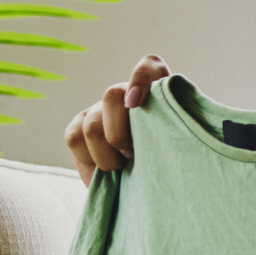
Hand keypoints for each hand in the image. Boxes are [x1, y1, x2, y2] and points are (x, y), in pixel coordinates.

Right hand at [64, 54, 171, 185]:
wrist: (147, 187)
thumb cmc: (168, 167)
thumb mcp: (180, 151)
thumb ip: (176, 133)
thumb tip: (169, 131)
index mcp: (157, 94)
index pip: (149, 67)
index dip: (141, 79)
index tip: (136, 103)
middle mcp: (126, 96)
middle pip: (112, 95)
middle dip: (121, 134)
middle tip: (133, 154)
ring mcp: (99, 110)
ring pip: (92, 125)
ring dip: (109, 155)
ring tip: (124, 167)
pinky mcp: (77, 128)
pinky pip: (75, 137)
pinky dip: (91, 158)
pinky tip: (107, 168)